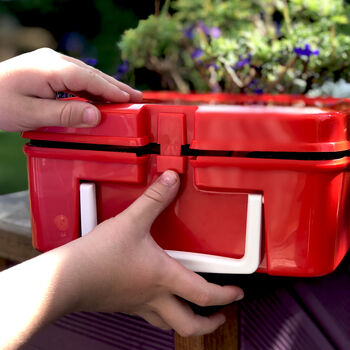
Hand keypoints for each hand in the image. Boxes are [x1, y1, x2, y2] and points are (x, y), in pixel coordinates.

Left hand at [0, 48, 141, 131]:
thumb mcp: (33, 114)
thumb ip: (66, 113)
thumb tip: (96, 115)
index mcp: (51, 68)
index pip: (90, 79)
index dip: (113, 91)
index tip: (131, 100)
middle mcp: (53, 60)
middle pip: (92, 73)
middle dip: (115, 87)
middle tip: (136, 98)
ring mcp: (50, 61)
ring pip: (86, 74)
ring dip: (105, 87)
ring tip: (123, 98)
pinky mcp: (47, 68)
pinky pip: (76, 76)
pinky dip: (91, 87)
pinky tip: (99, 95)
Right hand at [0, 171, 243, 348]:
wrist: (68, 278)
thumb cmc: (99, 256)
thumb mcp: (132, 221)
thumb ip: (154, 198)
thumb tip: (171, 180)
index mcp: (164, 277)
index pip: (204, 294)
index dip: (225, 296)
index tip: (237, 293)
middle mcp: (154, 296)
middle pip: (189, 324)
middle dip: (209, 323)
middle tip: (220, 317)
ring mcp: (139, 304)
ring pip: (169, 324)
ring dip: (186, 321)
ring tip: (193, 314)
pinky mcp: (125, 304)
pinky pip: (150, 315)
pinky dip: (162, 312)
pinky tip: (158, 300)